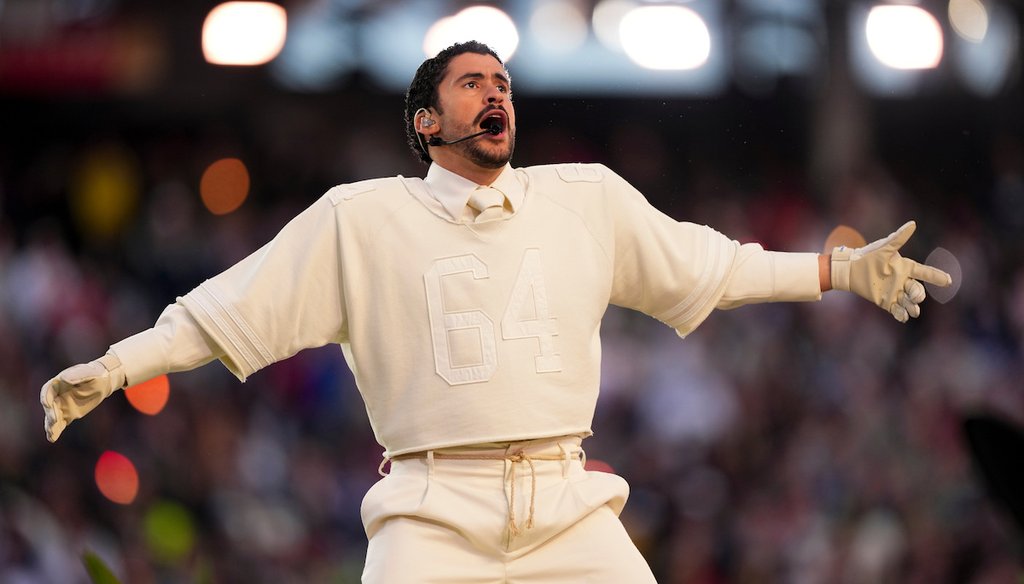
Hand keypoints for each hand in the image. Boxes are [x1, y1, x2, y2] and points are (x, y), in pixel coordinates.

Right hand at [41, 353, 125, 441]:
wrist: (102, 381)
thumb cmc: (94, 374)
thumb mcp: (88, 372)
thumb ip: (76, 375)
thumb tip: (63, 379)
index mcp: (58, 383)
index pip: (47, 391)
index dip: (46, 397)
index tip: (47, 404)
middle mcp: (57, 395)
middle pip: (50, 406)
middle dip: (51, 414)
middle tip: (55, 421)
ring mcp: (62, 406)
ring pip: (53, 417)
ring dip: (50, 425)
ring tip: (51, 434)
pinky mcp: (68, 414)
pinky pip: (60, 423)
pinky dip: (56, 430)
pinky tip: (52, 438)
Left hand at [831, 221, 951, 321]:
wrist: (851, 269)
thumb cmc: (868, 256)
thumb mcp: (884, 247)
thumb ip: (899, 238)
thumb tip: (912, 224)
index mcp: (906, 268)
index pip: (925, 273)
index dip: (936, 277)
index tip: (948, 280)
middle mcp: (903, 281)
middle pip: (918, 291)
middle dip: (918, 294)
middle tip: (913, 296)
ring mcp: (895, 292)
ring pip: (909, 303)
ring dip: (912, 307)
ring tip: (913, 311)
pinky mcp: (886, 302)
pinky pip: (897, 311)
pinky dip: (901, 315)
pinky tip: (903, 317)